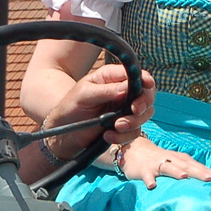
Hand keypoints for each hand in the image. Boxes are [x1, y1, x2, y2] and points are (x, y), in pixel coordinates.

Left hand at [41, 64, 156, 158]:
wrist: (63, 133)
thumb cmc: (70, 107)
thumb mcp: (84, 94)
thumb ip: (106, 90)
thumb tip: (127, 87)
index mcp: (111, 77)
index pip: (136, 75)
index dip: (145, 80)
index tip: (146, 88)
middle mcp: (121, 92)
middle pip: (146, 94)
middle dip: (143, 104)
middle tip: (134, 110)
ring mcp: (124, 110)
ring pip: (144, 114)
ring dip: (133, 122)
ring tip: (115, 126)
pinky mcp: (123, 127)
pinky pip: (134, 132)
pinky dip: (123, 136)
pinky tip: (107, 136)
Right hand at [116, 137, 210, 188]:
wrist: (135, 151)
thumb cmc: (161, 160)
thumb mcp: (178, 164)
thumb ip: (192, 172)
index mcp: (183, 160)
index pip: (201, 168)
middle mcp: (173, 160)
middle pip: (189, 166)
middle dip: (200, 172)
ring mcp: (158, 164)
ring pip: (169, 167)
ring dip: (177, 171)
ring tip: (185, 178)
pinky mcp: (144, 170)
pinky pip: (147, 175)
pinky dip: (150, 180)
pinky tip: (153, 186)